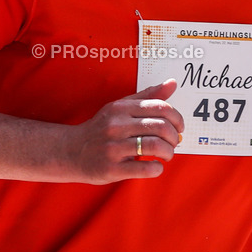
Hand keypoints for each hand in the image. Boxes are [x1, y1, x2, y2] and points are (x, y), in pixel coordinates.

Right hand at [67, 79, 184, 183]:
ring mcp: (113, 147)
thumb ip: (148, 96)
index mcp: (122, 108)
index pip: (161, 108)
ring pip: (155, 146)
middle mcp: (117, 125)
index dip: (177, 118)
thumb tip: (172, 83)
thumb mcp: (121, 108)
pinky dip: (157, 168)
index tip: (179, 127)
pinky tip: (156, 166)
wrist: (71, 151)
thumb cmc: (102, 129)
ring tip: (167, 155)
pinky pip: (144, 168)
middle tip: (175, 143)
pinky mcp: (111, 168)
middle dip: (175, 137)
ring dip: (169, 152)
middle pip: (161, 127)